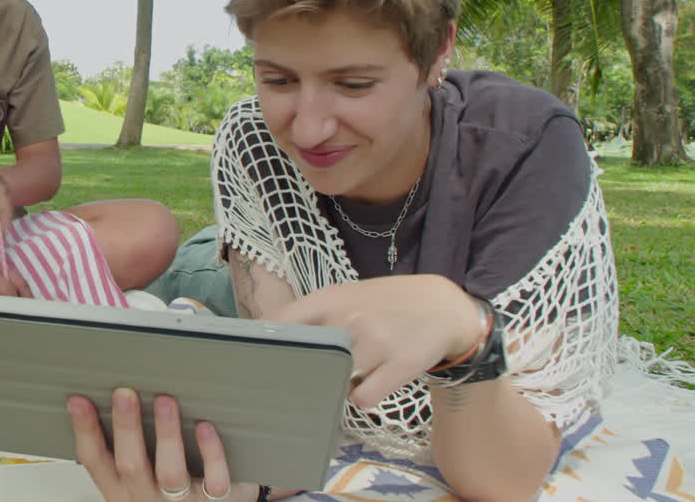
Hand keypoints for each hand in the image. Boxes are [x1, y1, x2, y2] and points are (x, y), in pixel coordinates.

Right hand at [67, 388, 260, 501]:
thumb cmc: (169, 494)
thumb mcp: (139, 476)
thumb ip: (129, 446)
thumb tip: (115, 395)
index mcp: (122, 490)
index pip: (95, 461)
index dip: (85, 431)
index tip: (79, 401)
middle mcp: (147, 497)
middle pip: (131, 465)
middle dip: (125, 428)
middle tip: (124, 394)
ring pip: (170, 474)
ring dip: (166, 435)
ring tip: (165, 402)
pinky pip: (214, 481)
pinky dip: (210, 454)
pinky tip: (204, 427)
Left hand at [273, 274, 483, 408]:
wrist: (445, 307)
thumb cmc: (387, 304)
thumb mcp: (349, 295)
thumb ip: (315, 314)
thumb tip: (269, 335)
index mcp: (333, 298)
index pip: (285, 321)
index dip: (264, 342)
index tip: (249, 357)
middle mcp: (352, 318)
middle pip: (307, 356)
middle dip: (298, 372)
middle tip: (295, 381)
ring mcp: (378, 342)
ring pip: (336, 381)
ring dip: (336, 385)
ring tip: (349, 373)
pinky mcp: (402, 365)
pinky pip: (363, 397)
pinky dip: (362, 397)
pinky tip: (369, 384)